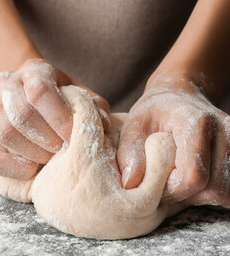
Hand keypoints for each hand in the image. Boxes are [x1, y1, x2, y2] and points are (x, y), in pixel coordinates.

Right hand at [0, 58, 109, 179]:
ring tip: (51, 158)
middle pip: (22, 114)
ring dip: (33, 152)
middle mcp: (7, 84)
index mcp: (34, 71)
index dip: (60, 117)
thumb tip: (104, 124)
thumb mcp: (79, 94)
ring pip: (6, 134)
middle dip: (48, 138)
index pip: (41, 91)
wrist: (31, 95)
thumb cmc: (61, 98)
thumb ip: (94, 106)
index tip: (73, 135)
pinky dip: (15, 167)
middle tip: (63, 149)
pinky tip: (34, 167)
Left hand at [117, 71, 229, 207]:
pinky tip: (192, 181)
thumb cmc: (153, 111)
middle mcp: (224, 131)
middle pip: (214, 188)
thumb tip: (130, 184)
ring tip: (178, 181)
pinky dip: (210, 192)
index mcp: (196, 123)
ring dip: (199, 197)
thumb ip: (130, 153)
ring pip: (226, 192)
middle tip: (165, 185)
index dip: (172, 191)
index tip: (155, 186)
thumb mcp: (133, 126)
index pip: (193, 176)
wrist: (177, 96)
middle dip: (185, 196)